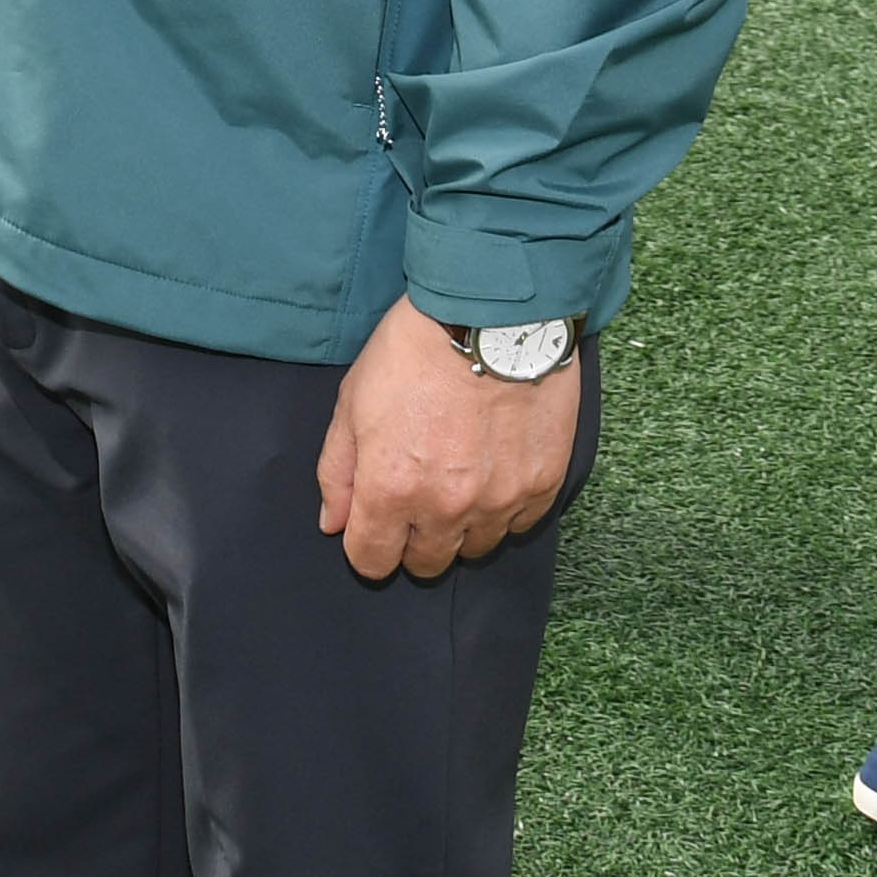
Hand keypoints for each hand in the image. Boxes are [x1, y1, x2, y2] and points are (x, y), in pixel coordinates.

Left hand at [316, 297, 582, 580]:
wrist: (492, 312)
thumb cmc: (415, 350)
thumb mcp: (353, 401)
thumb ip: (338, 471)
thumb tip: (334, 525)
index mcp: (391, 489)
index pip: (372, 561)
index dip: (368, 545)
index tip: (376, 524)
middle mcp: (445, 507)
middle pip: (426, 564)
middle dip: (414, 538)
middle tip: (419, 494)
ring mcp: (499, 499)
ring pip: (475, 549)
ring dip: (462, 526)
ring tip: (461, 478)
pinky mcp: (542, 484)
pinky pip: (519, 524)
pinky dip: (505, 508)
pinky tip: (496, 470)